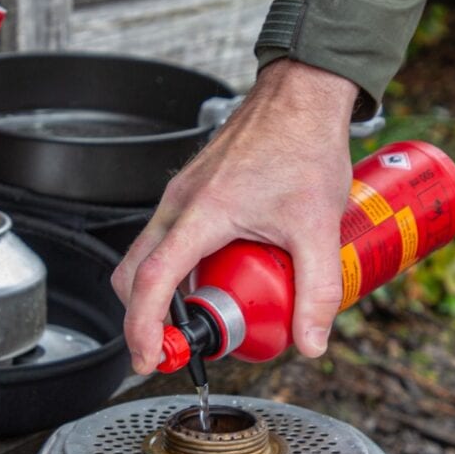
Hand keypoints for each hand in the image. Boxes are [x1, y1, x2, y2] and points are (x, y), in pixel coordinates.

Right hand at [112, 59, 356, 373]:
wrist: (301, 96)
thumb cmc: (304, 145)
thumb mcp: (319, 228)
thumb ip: (318, 290)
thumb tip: (311, 342)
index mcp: (203, 213)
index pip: (154, 281)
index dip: (144, 327)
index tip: (149, 357)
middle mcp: (180, 203)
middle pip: (135, 274)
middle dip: (147, 318)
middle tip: (179, 346)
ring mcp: (181, 196)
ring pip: (149, 256)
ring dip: (167, 293)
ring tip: (211, 311)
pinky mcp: (191, 191)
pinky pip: (169, 238)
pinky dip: (181, 268)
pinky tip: (222, 274)